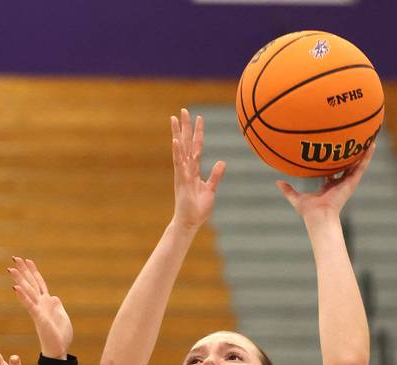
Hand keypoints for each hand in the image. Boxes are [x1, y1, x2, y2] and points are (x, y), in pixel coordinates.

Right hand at [8, 258, 71, 359]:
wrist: (59, 350)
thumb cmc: (60, 336)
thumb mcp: (62, 316)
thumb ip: (56, 306)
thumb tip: (54, 297)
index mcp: (47, 303)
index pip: (39, 283)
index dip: (34, 271)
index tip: (27, 260)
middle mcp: (41, 304)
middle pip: (31, 283)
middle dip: (23, 271)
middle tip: (14, 257)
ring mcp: (38, 310)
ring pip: (28, 291)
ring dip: (20, 280)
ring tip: (11, 268)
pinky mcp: (39, 318)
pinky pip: (29, 305)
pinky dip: (23, 296)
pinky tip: (15, 288)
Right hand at [171, 109, 225, 230]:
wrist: (189, 222)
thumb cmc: (198, 208)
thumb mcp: (210, 189)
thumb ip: (215, 175)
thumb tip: (222, 162)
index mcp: (193, 170)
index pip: (196, 147)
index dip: (197, 132)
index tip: (198, 117)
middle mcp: (186, 169)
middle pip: (185, 144)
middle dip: (184, 127)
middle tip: (182, 110)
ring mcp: (182, 174)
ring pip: (180, 150)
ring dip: (177, 134)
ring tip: (174, 119)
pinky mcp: (182, 181)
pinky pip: (179, 164)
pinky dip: (177, 152)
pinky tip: (175, 141)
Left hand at [276, 145, 374, 222]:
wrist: (319, 216)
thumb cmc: (309, 212)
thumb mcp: (296, 198)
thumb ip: (288, 190)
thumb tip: (278, 182)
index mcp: (329, 187)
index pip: (332, 172)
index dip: (332, 163)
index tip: (332, 153)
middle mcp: (339, 184)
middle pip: (345, 167)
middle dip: (348, 156)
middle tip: (351, 142)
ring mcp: (347, 182)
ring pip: (356, 164)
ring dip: (362, 152)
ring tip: (367, 138)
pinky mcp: (352, 182)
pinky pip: (361, 166)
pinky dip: (367, 156)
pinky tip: (371, 144)